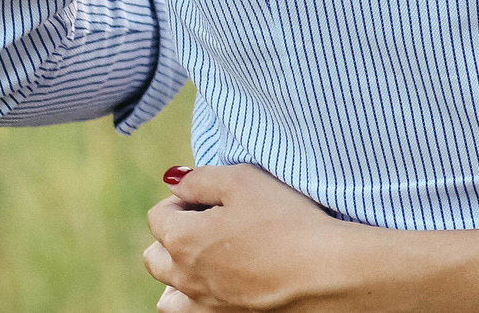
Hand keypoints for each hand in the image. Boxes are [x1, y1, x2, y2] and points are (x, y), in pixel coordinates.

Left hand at [144, 164, 368, 312]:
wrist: (322, 272)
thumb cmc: (285, 221)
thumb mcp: (243, 181)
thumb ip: (200, 178)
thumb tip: (175, 181)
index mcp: (182, 239)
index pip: (159, 215)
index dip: (185, 198)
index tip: (214, 195)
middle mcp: (184, 277)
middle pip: (155, 254)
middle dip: (174, 233)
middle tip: (212, 221)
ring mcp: (203, 304)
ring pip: (167, 293)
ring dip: (178, 271)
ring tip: (209, 257)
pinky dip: (192, 299)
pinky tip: (216, 284)